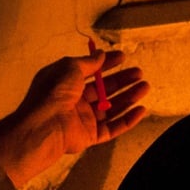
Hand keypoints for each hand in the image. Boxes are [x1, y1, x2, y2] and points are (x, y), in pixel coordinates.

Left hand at [16, 48, 149, 154]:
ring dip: (129, 97)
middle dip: (123, 80)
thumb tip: (100, 54)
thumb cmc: (51, 94)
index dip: (107, 64)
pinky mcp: (90, 136)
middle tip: (138, 73)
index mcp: (66, 83)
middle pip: (105, 89)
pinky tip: (140, 110)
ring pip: (112, 108)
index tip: (122, 57)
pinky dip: (128, 120)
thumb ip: (88, 62)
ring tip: (144, 87)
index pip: (91, 71)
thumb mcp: (69, 67)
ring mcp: (83, 119)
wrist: (44, 126)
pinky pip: (113, 128)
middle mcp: (75, 100)